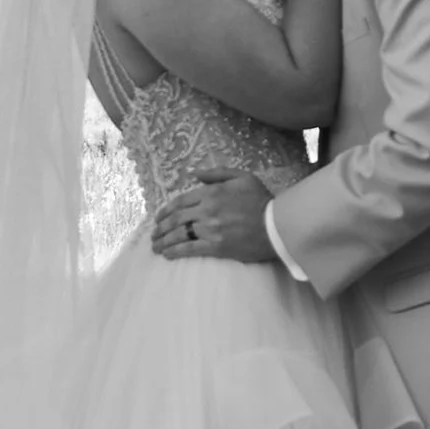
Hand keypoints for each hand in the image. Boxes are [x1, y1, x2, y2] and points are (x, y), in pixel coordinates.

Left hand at [152, 172, 277, 263]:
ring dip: (164, 241)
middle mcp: (207, 210)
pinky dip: (176, 252)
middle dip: (160, 228)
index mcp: (212, 193)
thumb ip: (216, 174)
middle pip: (175, 219)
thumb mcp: (242, 177)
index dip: (165, 211)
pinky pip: (190, 249)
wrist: (276, 226)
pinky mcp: (217, 247)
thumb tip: (194, 173)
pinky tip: (168, 254)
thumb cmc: (260, 200)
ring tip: (155, 247)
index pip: (180, 201)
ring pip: (179, 235)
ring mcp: (211, 230)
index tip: (158, 218)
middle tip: (153, 235)